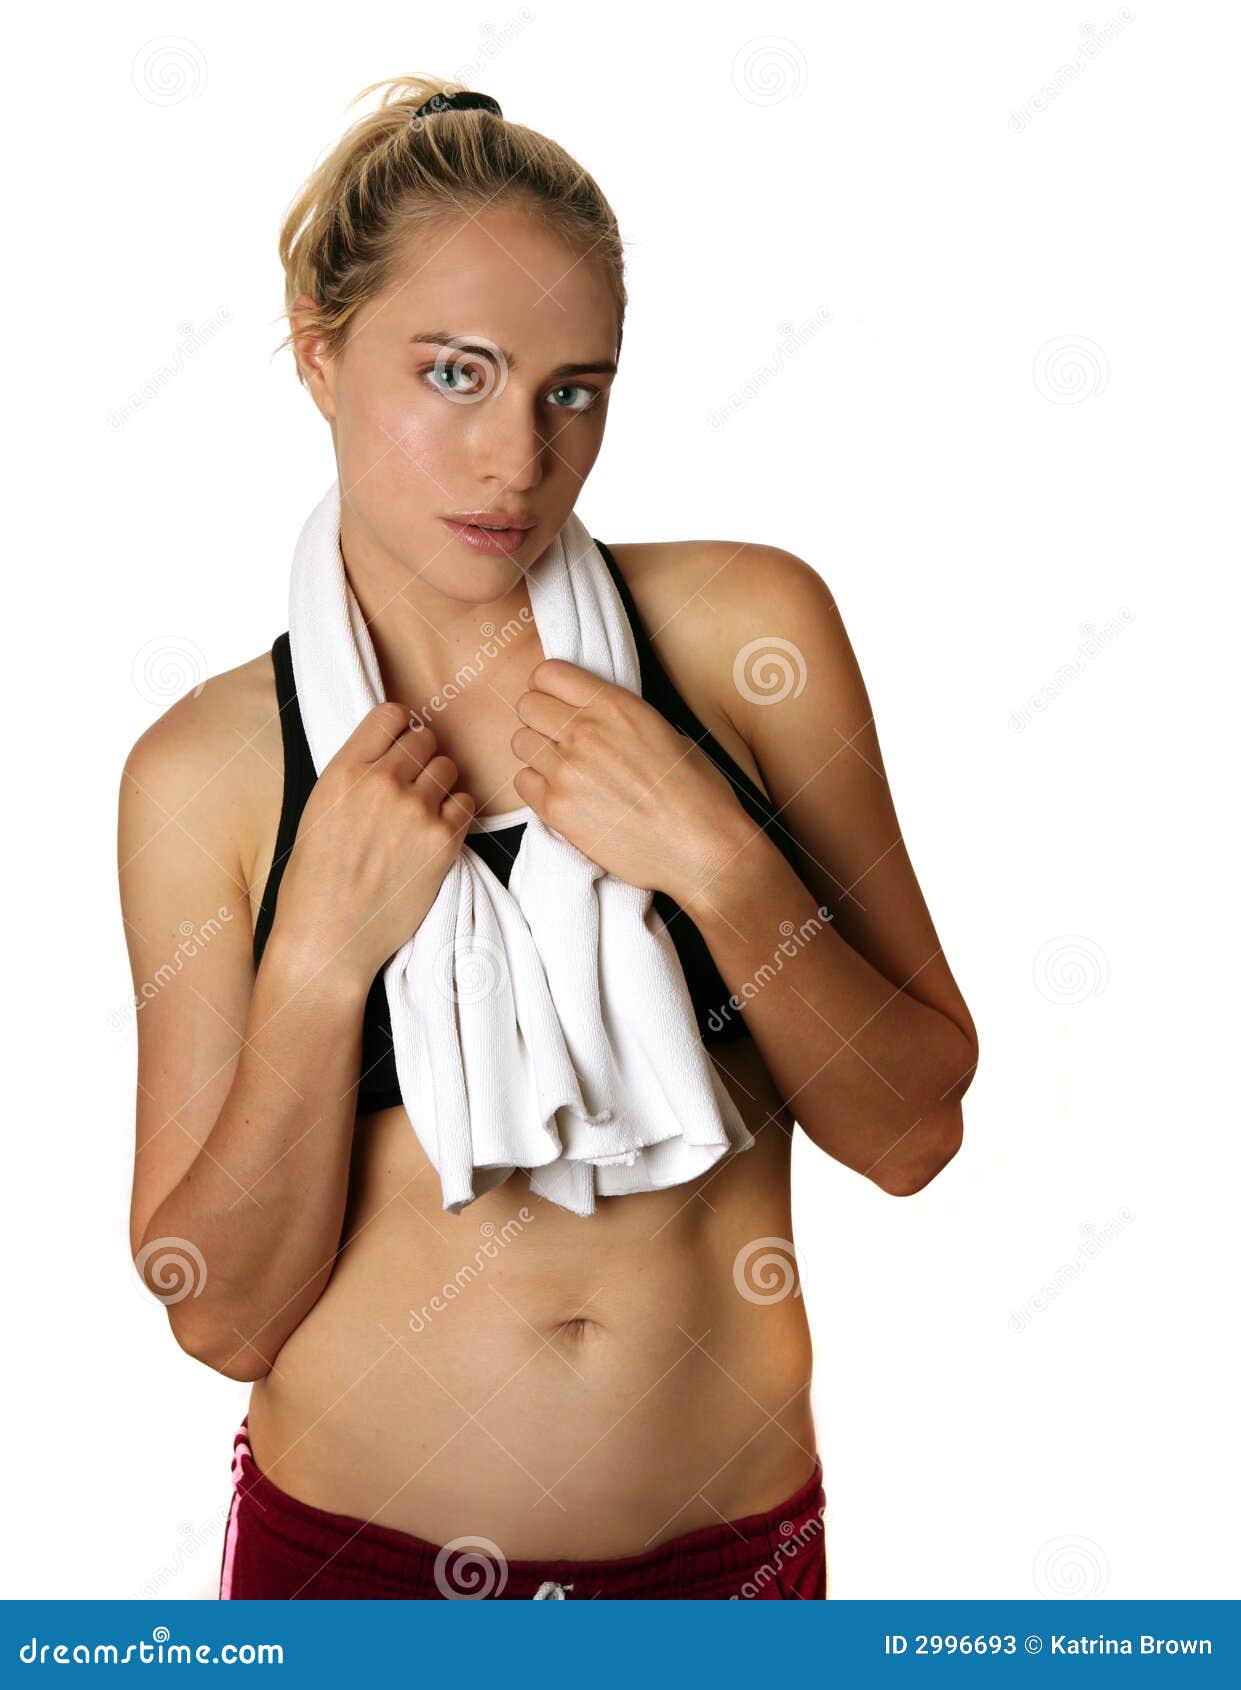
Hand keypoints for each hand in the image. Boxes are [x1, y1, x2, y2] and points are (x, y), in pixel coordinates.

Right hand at [269, 703, 476, 988]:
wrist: (328, 937)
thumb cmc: (315, 880)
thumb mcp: (319, 810)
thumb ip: (354, 775)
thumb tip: (389, 750)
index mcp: (344, 770)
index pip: (391, 714)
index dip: (400, 728)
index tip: (399, 746)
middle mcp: (381, 783)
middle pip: (426, 738)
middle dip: (422, 757)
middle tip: (411, 787)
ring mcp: (415, 811)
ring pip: (449, 768)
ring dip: (440, 785)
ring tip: (420, 815)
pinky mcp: (442, 841)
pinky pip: (466, 804)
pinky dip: (456, 814)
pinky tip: (434, 834)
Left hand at [510, 659, 758, 904]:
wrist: (703, 850)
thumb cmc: (697, 794)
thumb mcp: (667, 733)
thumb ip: (622, 720)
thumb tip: (598, 720)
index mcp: (615, 705)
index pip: (548, 673)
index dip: (549, 688)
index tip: (558, 702)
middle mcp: (585, 731)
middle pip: (527, 705)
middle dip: (539, 719)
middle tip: (558, 738)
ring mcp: (567, 770)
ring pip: (520, 743)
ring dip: (536, 753)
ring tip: (563, 769)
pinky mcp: (557, 809)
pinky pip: (522, 783)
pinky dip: (537, 787)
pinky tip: (563, 795)